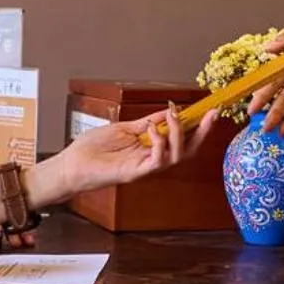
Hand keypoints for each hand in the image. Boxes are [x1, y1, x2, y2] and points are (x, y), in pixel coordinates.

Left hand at [53, 107, 216, 195]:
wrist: (72, 164)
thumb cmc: (93, 148)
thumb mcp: (124, 128)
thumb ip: (147, 122)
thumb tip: (168, 111)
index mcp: (151, 149)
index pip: (182, 140)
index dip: (198, 127)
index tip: (210, 110)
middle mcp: (152, 160)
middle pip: (187, 151)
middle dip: (202, 133)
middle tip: (211, 114)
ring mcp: (144, 168)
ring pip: (175, 156)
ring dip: (178, 133)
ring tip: (172, 115)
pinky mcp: (135, 173)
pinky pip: (156, 161)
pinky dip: (158, 143)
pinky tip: (150, 128)